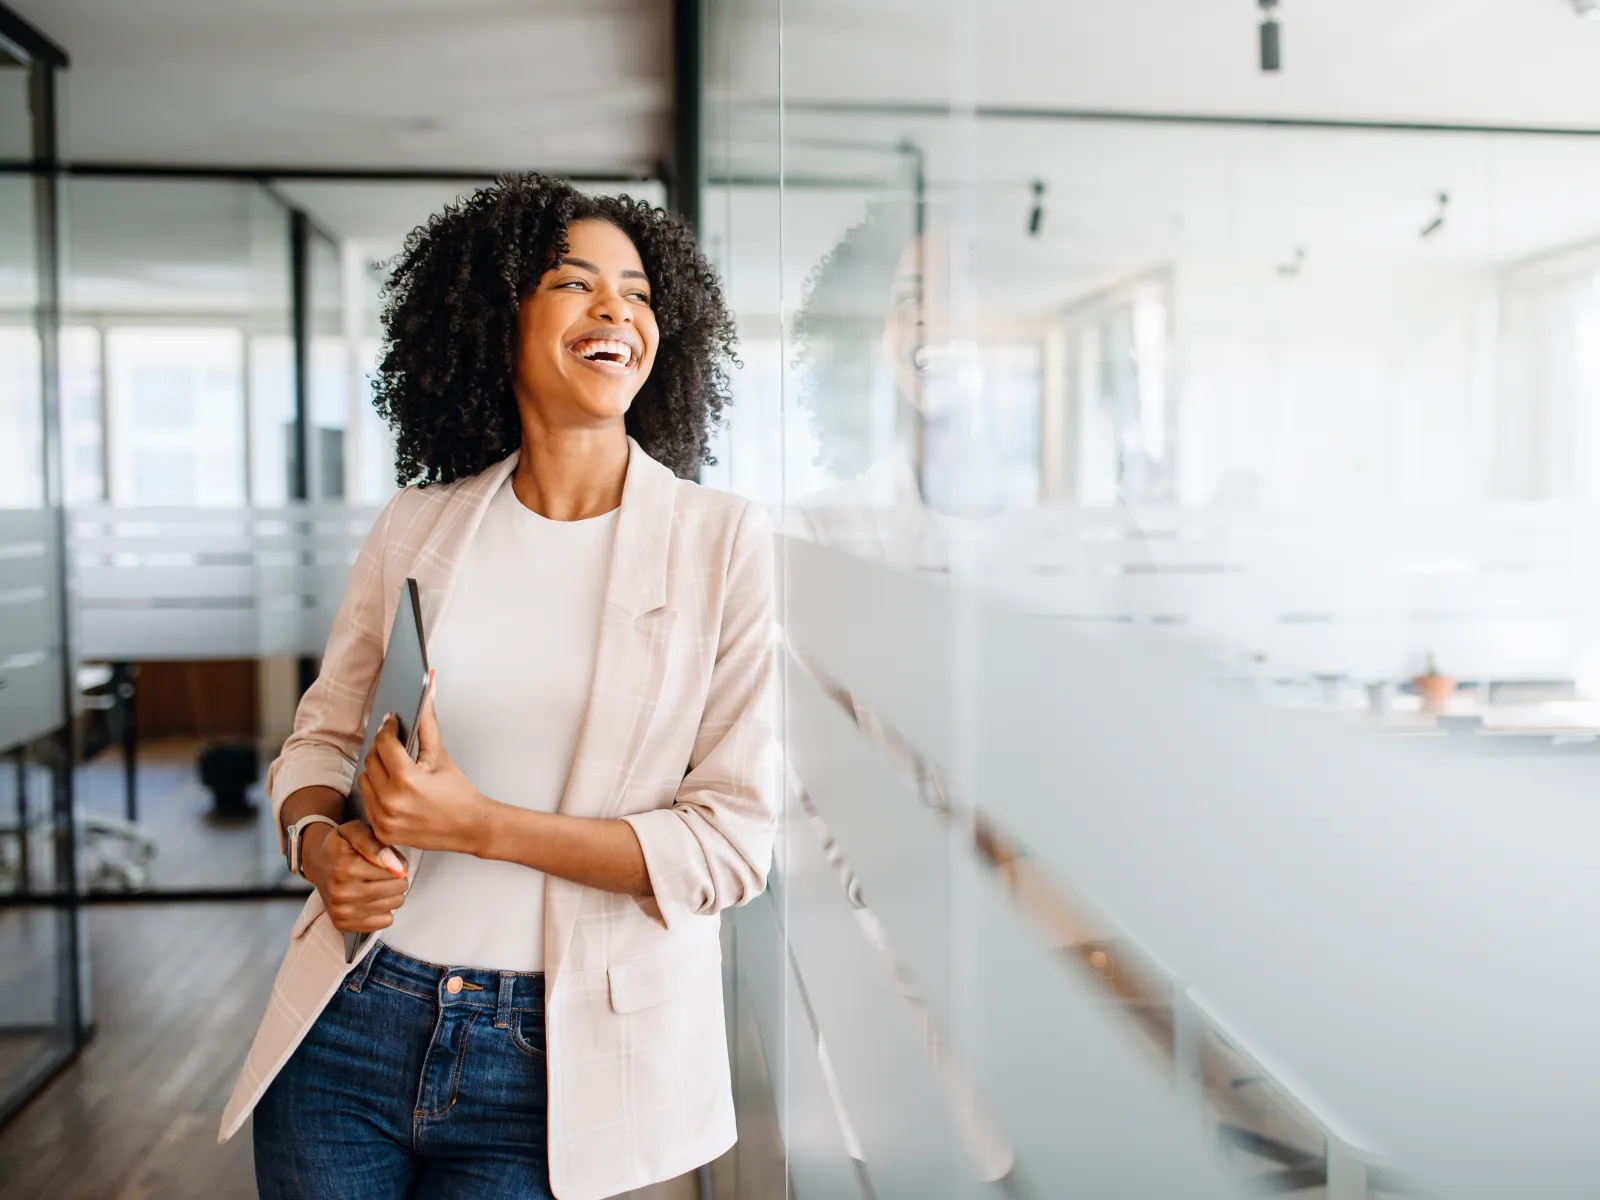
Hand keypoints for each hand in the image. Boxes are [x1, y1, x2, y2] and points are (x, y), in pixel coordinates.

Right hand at [301, 820, 407, 932]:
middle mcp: (342, 893)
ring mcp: (342, 911)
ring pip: (394, 906)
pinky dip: (383, 910)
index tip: (387, 860)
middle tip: (383, 873)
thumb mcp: (355, 830)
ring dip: (391, 894)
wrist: (318, 864)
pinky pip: (384, 922)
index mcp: (346, 868)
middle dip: (397, 879)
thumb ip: (376, 843)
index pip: (395, 872)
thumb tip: (395, 864)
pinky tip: (372, 899)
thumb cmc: (341, 846)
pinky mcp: (343, 924)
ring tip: (377, 884)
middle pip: (397, 890)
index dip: (397, 864)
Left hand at [357, 689, 493, 855]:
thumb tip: (428, 691)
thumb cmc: (459, 793)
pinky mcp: (382, 830)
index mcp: (406, 779)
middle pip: (370, 761)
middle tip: (394, 744)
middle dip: (381, 748)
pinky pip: (368, 803)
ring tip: (395, 768)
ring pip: (364, 781)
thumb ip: (428, 722)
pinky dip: (377, 792)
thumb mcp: (441, 755)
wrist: (470, 826)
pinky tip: (394, 789)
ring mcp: (384, 818)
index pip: (384, 743)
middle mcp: (391, 801)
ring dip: (376, 770)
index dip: (388, 729)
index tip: (393, 724)